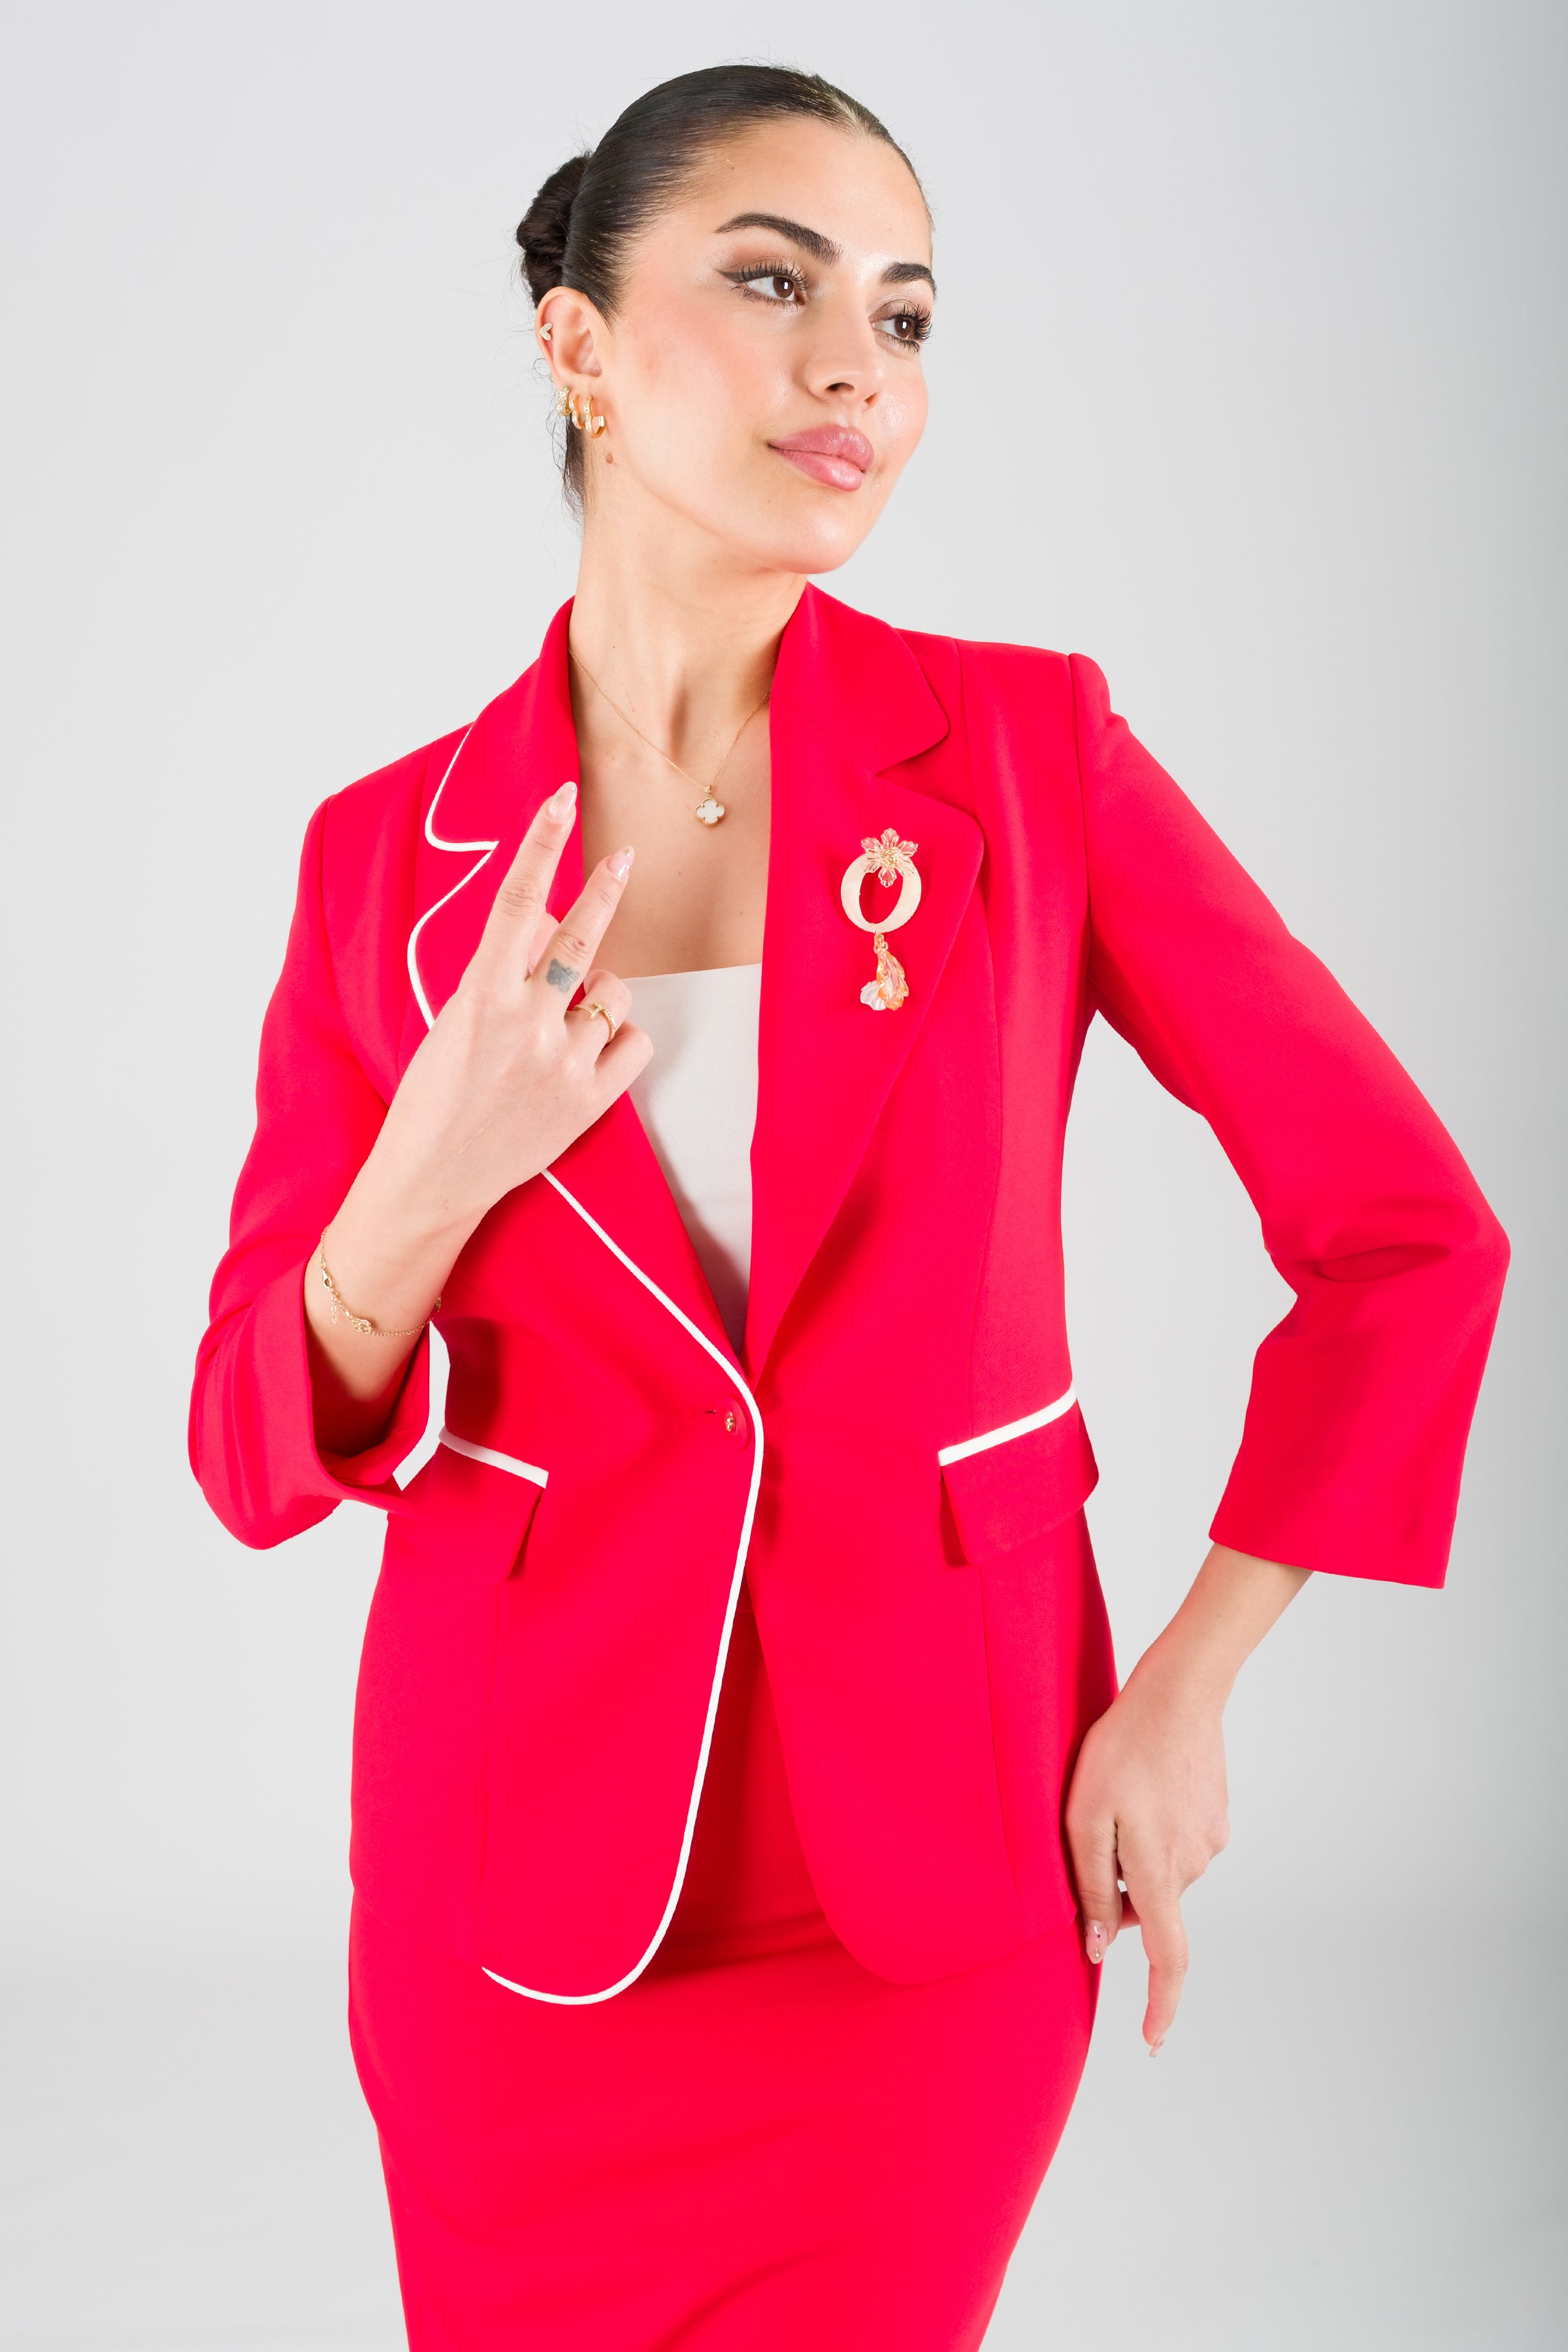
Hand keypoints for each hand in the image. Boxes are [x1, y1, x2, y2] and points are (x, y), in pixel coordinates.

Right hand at [362, 780, 649, 1237]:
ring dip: (599, 998)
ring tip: (564, 1027)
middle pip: (582, 933)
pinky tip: (590, 1057)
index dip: (542, 843)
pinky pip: (636, 1044)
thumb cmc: (434, 1097)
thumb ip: (502, 973)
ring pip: (615, 993)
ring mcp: (563, 1060)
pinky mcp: (591, 1100)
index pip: (518, 900)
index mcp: (480, 994)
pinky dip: (620, 1043)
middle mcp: (526, 1020)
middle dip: (605, 887)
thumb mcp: (453, 1021)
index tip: (562, 799)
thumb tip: (554, 924)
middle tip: (624, 858)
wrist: (431, 1180)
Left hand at [1064, 1653, 1229, 2053]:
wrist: (1178, 1694)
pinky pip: (1178, 1843)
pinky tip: (1144, 1786)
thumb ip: (1093, 1886)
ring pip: (1163, 1873)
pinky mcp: (1218, 1817)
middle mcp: (1193, 1864)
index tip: (1152, 2044)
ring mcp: (1211, 1840)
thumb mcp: (1084, 1816)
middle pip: (1150, 1906)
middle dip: (1119, 1891)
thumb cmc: (1120, 1750)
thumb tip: (1100, 1948)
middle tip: (1090, 1835)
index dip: (1160, 2006)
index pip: (1168, 1958)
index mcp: (1159, 1871)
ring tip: (1116, 1797)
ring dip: (1135, 1854)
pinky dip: (1154, 1830)